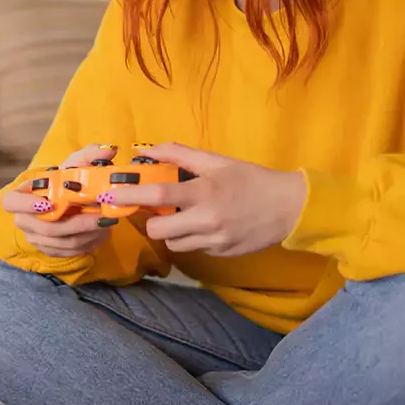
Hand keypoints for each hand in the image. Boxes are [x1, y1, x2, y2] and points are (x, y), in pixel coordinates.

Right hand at [0, 144, 122, 258]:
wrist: (67, 199)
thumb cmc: (65, 180)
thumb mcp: (74, 165)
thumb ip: (89, 156)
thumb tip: (109, 151)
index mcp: (21, 195)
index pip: (10, 203)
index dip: (25, 205)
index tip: (48, 204)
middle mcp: (24, 220)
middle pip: (46, 229)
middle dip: (78, 224)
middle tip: (101, 217)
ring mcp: (36, 238)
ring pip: (62, 243)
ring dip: (89, 235)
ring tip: (108, 223)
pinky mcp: (50, 250)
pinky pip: (69, 252)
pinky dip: (89, 243)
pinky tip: (103, 232)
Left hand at [105, 143, 307, 256]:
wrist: (289, 208)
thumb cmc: (251, 179)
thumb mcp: (218, 161)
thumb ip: (181, 155)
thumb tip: (148, 149)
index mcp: (204, 192)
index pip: (159, 195)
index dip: (133, 195)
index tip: (115, 194)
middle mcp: (206, 220)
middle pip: (159, 230)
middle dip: (152, 221)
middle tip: (158, 211)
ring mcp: (214, 241)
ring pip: (174, 244)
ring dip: (172, 232)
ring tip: (185, 218)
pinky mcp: (222, 254)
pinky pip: (195, 250)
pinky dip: (193, 239)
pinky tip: (207, 226)